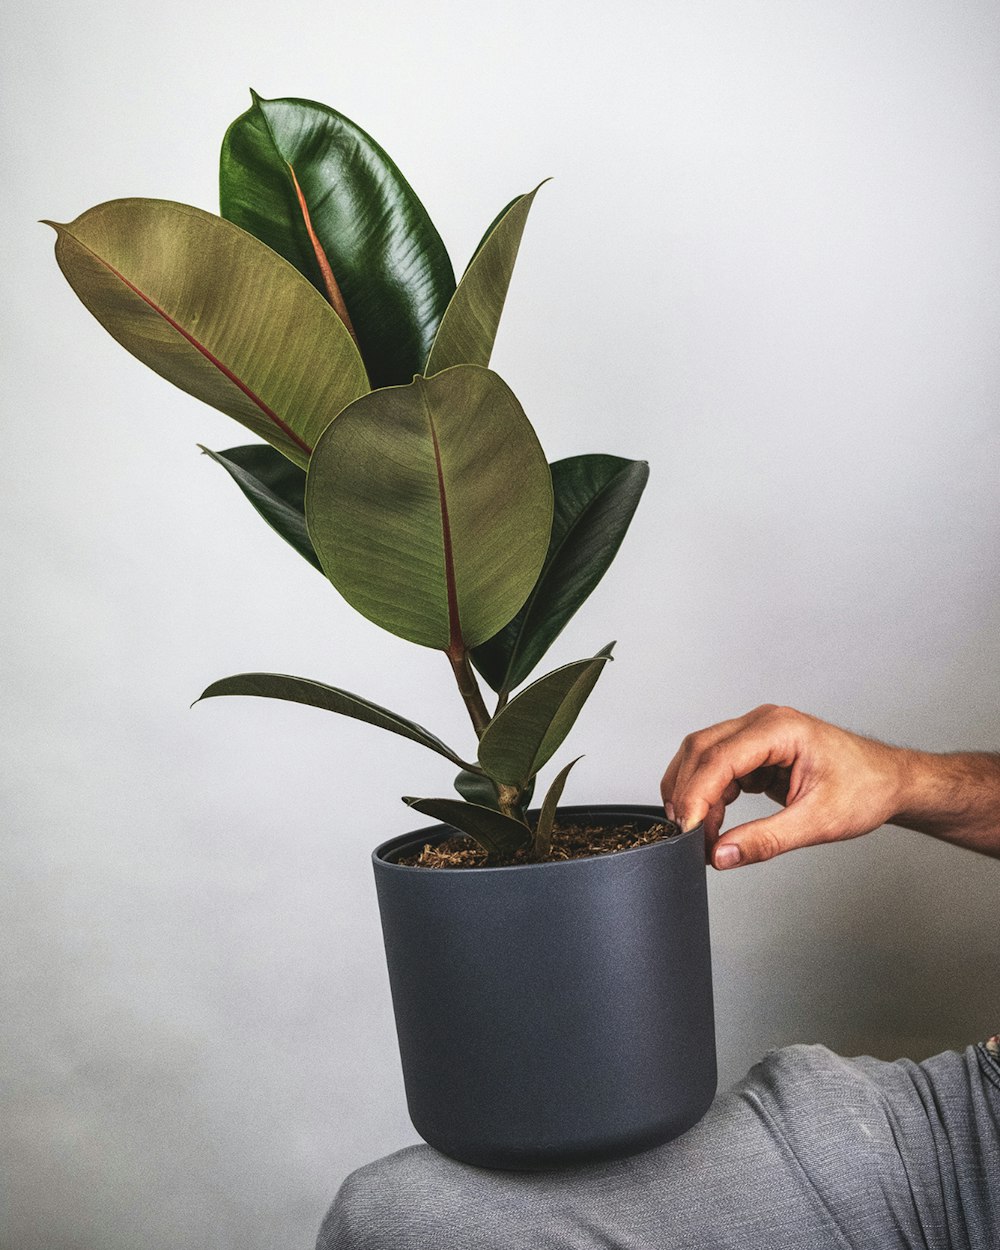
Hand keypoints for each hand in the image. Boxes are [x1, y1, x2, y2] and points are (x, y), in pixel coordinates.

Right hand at [660, 705, 908, 869]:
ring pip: (702, 755)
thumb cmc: (866, 790)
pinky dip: (708, 794)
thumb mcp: (817, 822)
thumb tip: (721, 855)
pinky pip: (717, 766)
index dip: (697, 795)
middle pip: (701, 749)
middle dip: (687, 794)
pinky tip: (713, 820)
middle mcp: (763, 722)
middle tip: (687, 836)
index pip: (720, 758)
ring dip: (693, 793)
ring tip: (701, 833)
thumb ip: (766, 840)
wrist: (890, 781)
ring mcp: (757, 732)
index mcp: (781, 729)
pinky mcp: (756, 749)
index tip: (688, 831)